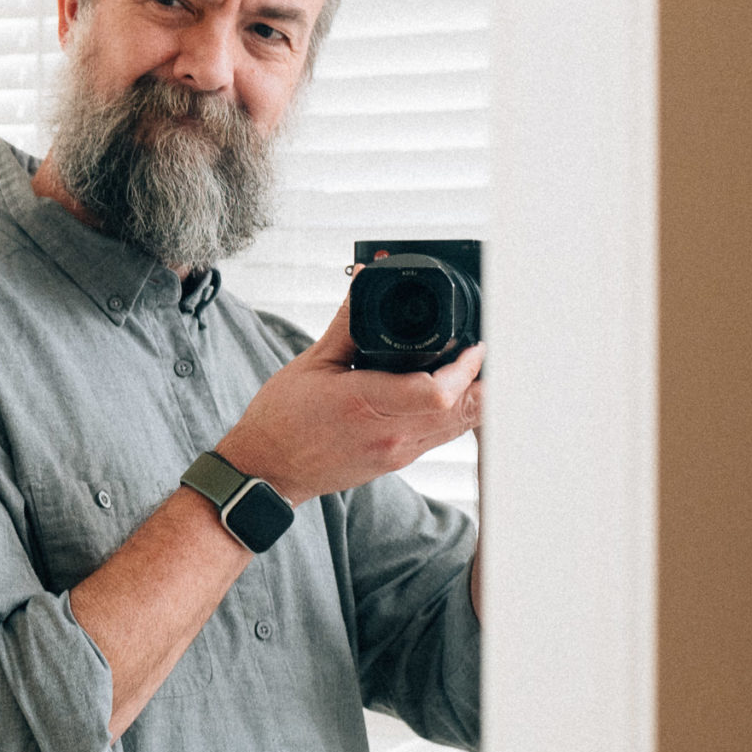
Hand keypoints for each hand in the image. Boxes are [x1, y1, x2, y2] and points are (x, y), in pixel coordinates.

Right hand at [212, 294, 482, 503]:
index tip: (472, 344)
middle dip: (484, 378)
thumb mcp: (312, 362)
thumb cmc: (282, 421)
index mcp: (367, 404)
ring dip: (475, 396)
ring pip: (462, 426)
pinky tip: (450, 391)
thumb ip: (347, 322)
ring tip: (472, 366)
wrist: (267, 469)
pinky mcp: (399, 461)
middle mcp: (391, 434)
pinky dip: (456, 412)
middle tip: (482, 348)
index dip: (466, 366)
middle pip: (466, 410)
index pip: (439, 391)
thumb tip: (364, 282)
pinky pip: (444, 435)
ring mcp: (399, 452)